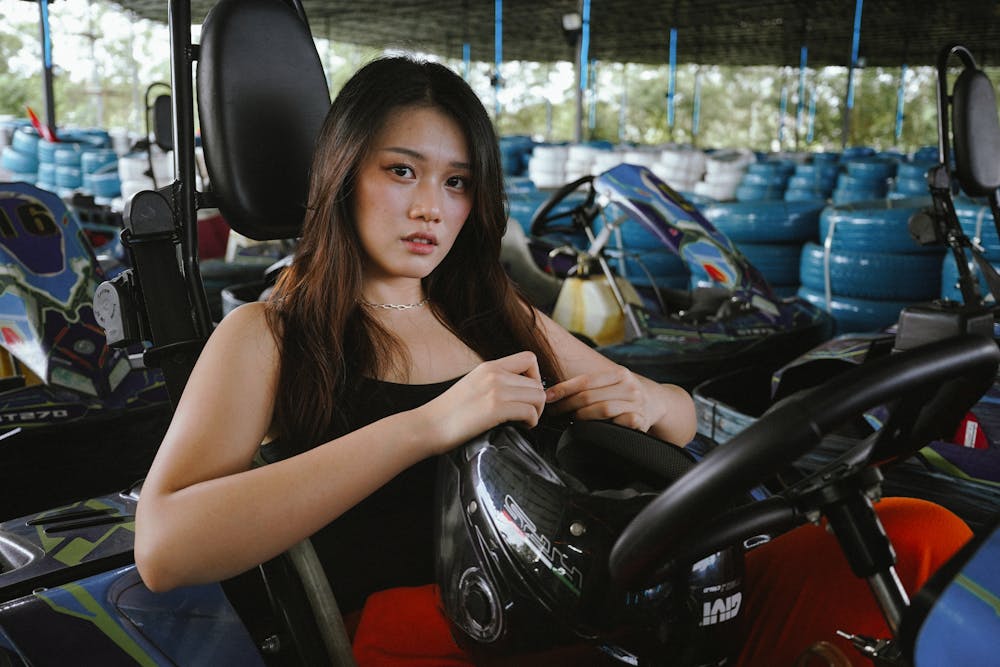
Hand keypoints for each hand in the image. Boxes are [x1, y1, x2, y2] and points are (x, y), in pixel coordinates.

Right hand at [421, 351, 545, 453]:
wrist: (427, 426)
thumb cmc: (448, 413)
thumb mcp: (472, 385)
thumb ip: (494, 382)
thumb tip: (517, 392)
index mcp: (488, 367)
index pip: (529, 358)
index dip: (536, 377)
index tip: (526, 395)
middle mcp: (494, 374)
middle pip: (537, 382)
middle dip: (537, 401)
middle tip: (526, 415)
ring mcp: (495, 390)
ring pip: (538, 396)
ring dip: (536, 412)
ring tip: (523, 421)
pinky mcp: (495, 409)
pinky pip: (530, 412)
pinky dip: (531, 422)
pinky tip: (520, 427)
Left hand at [544, 365, 649, 431]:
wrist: (656, 404)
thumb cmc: (625, 395)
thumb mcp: (612, 383)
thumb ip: (590, 386)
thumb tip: (556, 392)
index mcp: (619, 373)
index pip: (585, 380)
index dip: (563, 389)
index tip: (548, 397)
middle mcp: (629, 386)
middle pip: (590, 396)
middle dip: (567, 405)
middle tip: (555, 411)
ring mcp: (636, 404)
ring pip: (601, 409)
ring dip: (581, 416)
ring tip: (570, 419)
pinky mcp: (640, 421)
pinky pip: (616, 424)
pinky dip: (602, 426)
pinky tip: (592, 428)